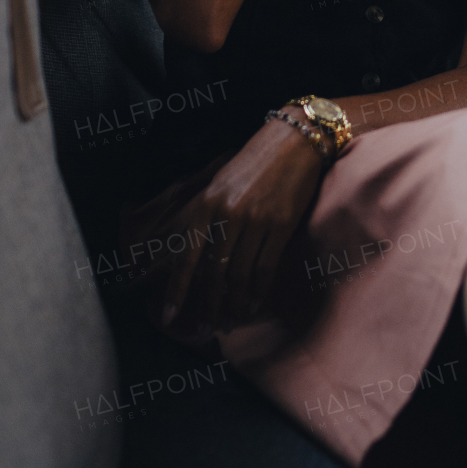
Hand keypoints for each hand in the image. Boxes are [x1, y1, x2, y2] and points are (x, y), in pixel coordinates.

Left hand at [159, 114, 326, 333]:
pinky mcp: (281, 226)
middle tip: (207, 327)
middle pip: (214, 272)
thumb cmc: (254, 162)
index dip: (179, 290)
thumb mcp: (219, 184)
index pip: (187, 257)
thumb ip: (207, 218)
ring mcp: (256, 221)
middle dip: (209, 304)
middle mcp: (228, 214)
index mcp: (207, 204)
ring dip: (234, 304)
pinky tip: (253, 304)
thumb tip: (195, 257)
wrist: (294, 141)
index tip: (171, 316)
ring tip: (230, 321)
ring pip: (240, 275)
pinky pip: (266, 268)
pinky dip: (258, 292)